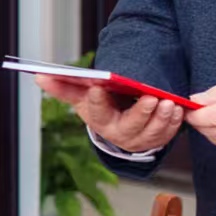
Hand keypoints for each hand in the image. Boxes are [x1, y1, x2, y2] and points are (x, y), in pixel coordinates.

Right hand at [34, 74, 182, 154]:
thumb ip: (63, 87)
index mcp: (98, 120)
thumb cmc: (100, 108)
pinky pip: (167, 134)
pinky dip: (173, 122)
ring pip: (152, 133)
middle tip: (151, 97)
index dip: (97, 100)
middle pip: (130, 126)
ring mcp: (140, 140)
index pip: (96, 110)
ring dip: (161, 118)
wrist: (120, 127)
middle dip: (141, 112)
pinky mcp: (158, 140)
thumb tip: (38, 75)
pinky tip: (177, 108)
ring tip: (168, 101)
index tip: (99, 86)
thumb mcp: (81, 98)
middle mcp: (118, 134)